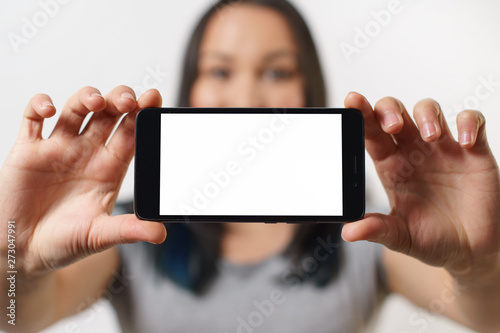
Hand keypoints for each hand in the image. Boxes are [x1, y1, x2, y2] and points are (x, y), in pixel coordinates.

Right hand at [0, 86, 166, 276]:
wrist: (22, 251)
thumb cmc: (64, 243)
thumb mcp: (99, 236)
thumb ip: (129, 230)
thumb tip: (161, 233)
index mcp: (109, 168)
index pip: (131, 133)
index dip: (142, 114)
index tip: (154, 97)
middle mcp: (87, 153)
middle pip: (108, 114)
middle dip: (120, 100)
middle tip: (129, 100)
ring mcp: (59, 148)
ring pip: (77, 109)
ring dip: (87, 97)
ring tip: (96, 102)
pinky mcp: (29, 150)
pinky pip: (32, 118)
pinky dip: (39, 105)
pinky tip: (49, 110)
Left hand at [343, 92, 499, 275]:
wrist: (471, 250)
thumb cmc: (432, 239)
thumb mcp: (401, 237)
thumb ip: (377, 229)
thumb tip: (347, 232)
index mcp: (391, 166)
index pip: (371, 134)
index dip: (361, 115)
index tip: (351, 100)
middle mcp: (412, 151)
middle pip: (395, 112)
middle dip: (390, 110)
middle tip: (394, 125)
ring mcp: (442, 148)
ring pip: (429, 110)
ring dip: (427, 115)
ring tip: (431, 136)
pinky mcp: (473, 151)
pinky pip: (472, 121)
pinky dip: (469, 123)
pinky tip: (466, 143)